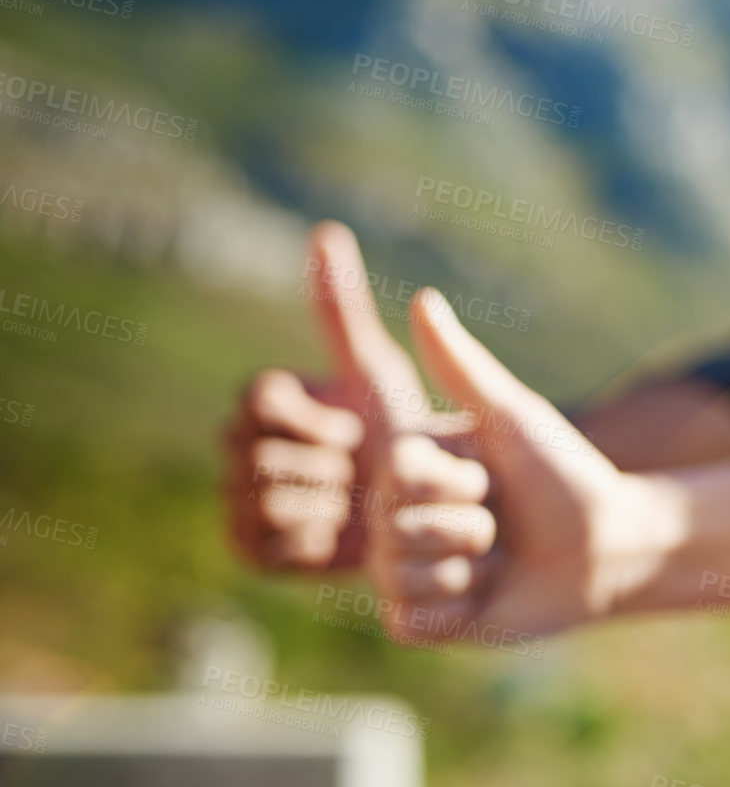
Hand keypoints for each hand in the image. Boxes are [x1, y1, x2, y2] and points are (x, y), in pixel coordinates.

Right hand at [224, 222, 455, 568]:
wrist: (430, 520)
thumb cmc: (417, 439)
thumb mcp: (379, 373)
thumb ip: (343, 313)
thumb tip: (324, 233)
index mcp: (266, 404)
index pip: (257, 402)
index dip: (314, 422)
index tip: (356, 429)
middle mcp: (242, 450)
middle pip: (254, 459)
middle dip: (323, 469)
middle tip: (366, 474)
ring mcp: (243, 503)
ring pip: (260, 505)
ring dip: (322, 508)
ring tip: (362, 508)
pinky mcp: (256, 554)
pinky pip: (264, 549)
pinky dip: (312, 546)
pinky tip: (347, 541)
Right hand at [364, 288, 673, 641]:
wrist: (610, 544)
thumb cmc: (564, 472)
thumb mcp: (514, 417)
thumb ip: (462, 366)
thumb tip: (422, 299)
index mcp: (411, 465)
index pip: (392, 473)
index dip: (448, 481)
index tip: (488, 477)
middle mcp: (399, 515)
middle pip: (390, 528)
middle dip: (465, 528)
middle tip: (500, 525)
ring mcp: (408, 570)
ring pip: (396, 576)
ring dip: (464, 570)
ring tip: (498, 560)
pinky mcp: (426, 621)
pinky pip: (408, 622)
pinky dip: (455, 611)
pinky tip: (487, 596)